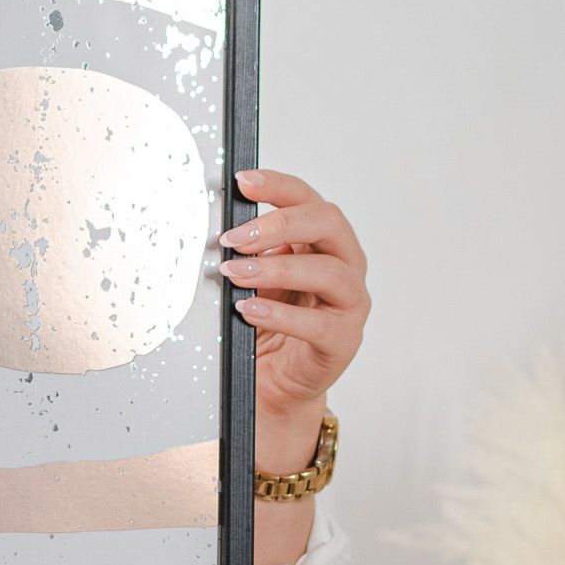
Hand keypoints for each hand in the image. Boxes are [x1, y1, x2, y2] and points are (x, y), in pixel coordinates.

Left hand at [217, 167, 370, 445]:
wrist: (275, 383)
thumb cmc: (265, 325)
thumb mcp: (252, 280)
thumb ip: (246, 254)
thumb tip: (215, 230)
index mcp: (322, 241)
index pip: (307, 200)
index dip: (278, 186)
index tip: (242, 181)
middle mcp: (344, 264)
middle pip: (327, 224)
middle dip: (278, 224)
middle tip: (233, 237)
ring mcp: (349, 303)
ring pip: (327, 272)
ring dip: (276, 268)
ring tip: (234, 274)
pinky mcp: (343, 340)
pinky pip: (318, 324)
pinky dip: (281, 315)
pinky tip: (249, 311)